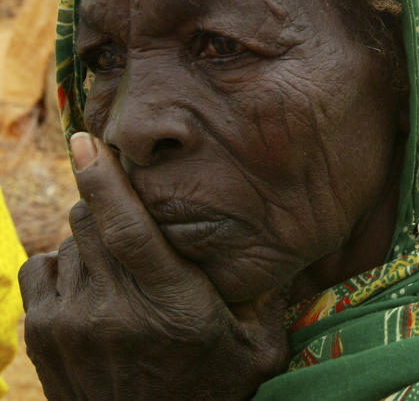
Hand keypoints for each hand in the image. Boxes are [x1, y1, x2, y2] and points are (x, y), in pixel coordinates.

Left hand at [19, 133, 289, 399]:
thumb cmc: (212, 393)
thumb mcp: (257, 348)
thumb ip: (266, 296)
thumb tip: (279, 244)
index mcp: (173, 306)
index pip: (128, 228)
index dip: (105, 179)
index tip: (87, 140)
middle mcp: (115, 312)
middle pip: (92, 223)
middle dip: (110, 206)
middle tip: (135, 216)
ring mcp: (71, 325)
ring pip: (69, 243)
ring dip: (92, 240)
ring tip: (121, 267)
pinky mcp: (42, 337)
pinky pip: (42, 268)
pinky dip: (63, 266)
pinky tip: (91, 286)